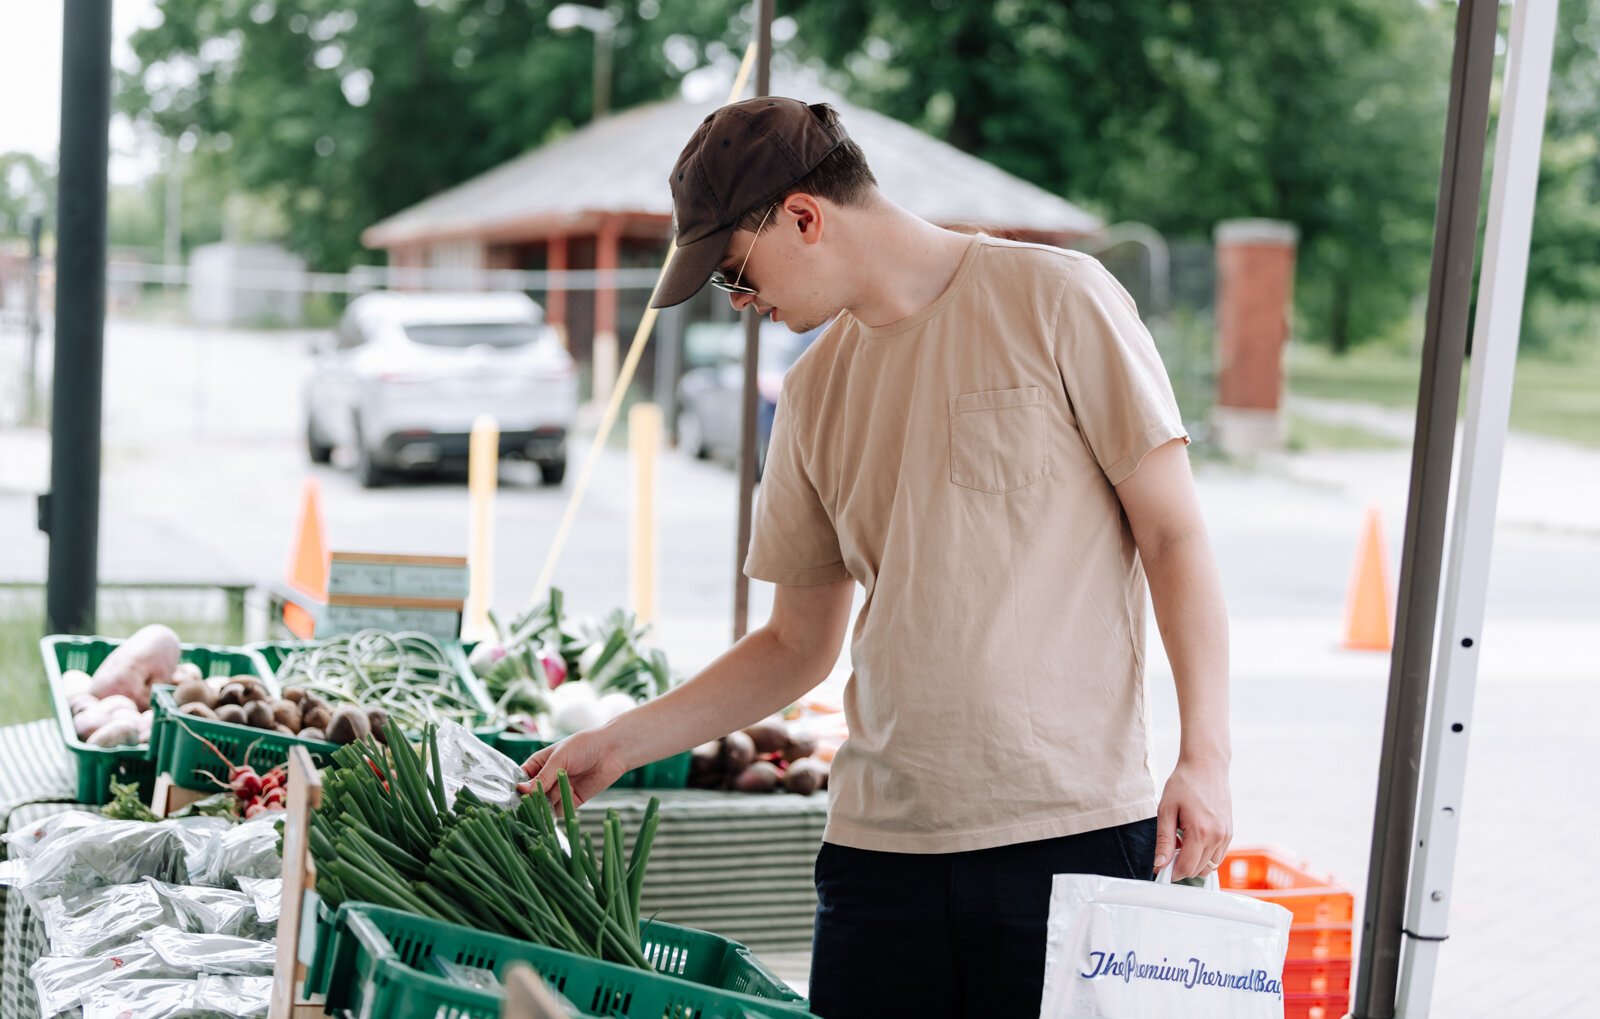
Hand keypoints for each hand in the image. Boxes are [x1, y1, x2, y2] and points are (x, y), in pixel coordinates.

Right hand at [516, 727, 629, 811]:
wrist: (613, 750)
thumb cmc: (585, 745)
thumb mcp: (560, 758)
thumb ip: (542, 777)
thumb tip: (521, 790)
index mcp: (539, 764)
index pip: (520, 779)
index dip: (516, 788)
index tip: (511, 797)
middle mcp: (547, 779)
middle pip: (531, 796)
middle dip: (531, 800)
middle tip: (531, 803)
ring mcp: (559, 790)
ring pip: (545, 805)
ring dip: (546, 805)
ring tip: (552, 798)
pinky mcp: (572, 800)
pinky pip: (560, 810)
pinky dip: (560, 809)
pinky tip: (565, 801)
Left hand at [1153, 756, 1232, 880]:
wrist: (1206, 766)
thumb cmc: (1184, 784)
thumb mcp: (1166, 810)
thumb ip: (1164, 840)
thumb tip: (1159, 865)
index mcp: (1200, 832)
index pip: (1187, 868)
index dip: (1171, 873)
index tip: (1161, 869)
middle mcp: (1217, 837)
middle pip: (1198, 870)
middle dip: (1181, 867)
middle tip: (1168, 852)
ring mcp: (1226, 835)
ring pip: (1210, 866)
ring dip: (1194, 862)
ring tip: (1181, 843)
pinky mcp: (1230, 832)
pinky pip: (1218, 856)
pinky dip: (1205, 856)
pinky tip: (1192, 840)